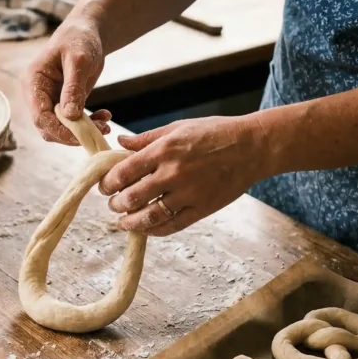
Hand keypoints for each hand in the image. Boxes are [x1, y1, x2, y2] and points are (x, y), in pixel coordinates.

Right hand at [25, 16, 111, 143]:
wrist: (86, 32)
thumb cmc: (79, 39)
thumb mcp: (79, 61)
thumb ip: (73, 88)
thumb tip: (70, 116)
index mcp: (34, 82)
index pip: (40, 116)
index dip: (59, 130)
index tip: (81, 135)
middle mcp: (37, 94)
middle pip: (48, 127)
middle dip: (73, 134)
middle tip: (100, 130)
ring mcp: (49, 100)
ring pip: (61, 129)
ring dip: (83, 131)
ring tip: (106, 124)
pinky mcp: (62, 104)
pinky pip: (72, 123)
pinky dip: (88, 124)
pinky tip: (104, 118)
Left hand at [100, 114, 266, 235]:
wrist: (252, 147)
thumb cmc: (215, 133)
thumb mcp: (178, 127)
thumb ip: (146, 139)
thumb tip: (120, 142)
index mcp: (164, 150)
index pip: (124, 172)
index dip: (108, 182)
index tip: (105, 186)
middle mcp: (173, 173)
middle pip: (132, 197)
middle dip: (115, 203)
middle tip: (113, 204)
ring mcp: (188, 193)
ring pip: (149, 216)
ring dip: (130, 222)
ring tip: (123, 221)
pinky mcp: (202, 209)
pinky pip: (172, 226)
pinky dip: (154, 230)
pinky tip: (146, 229)